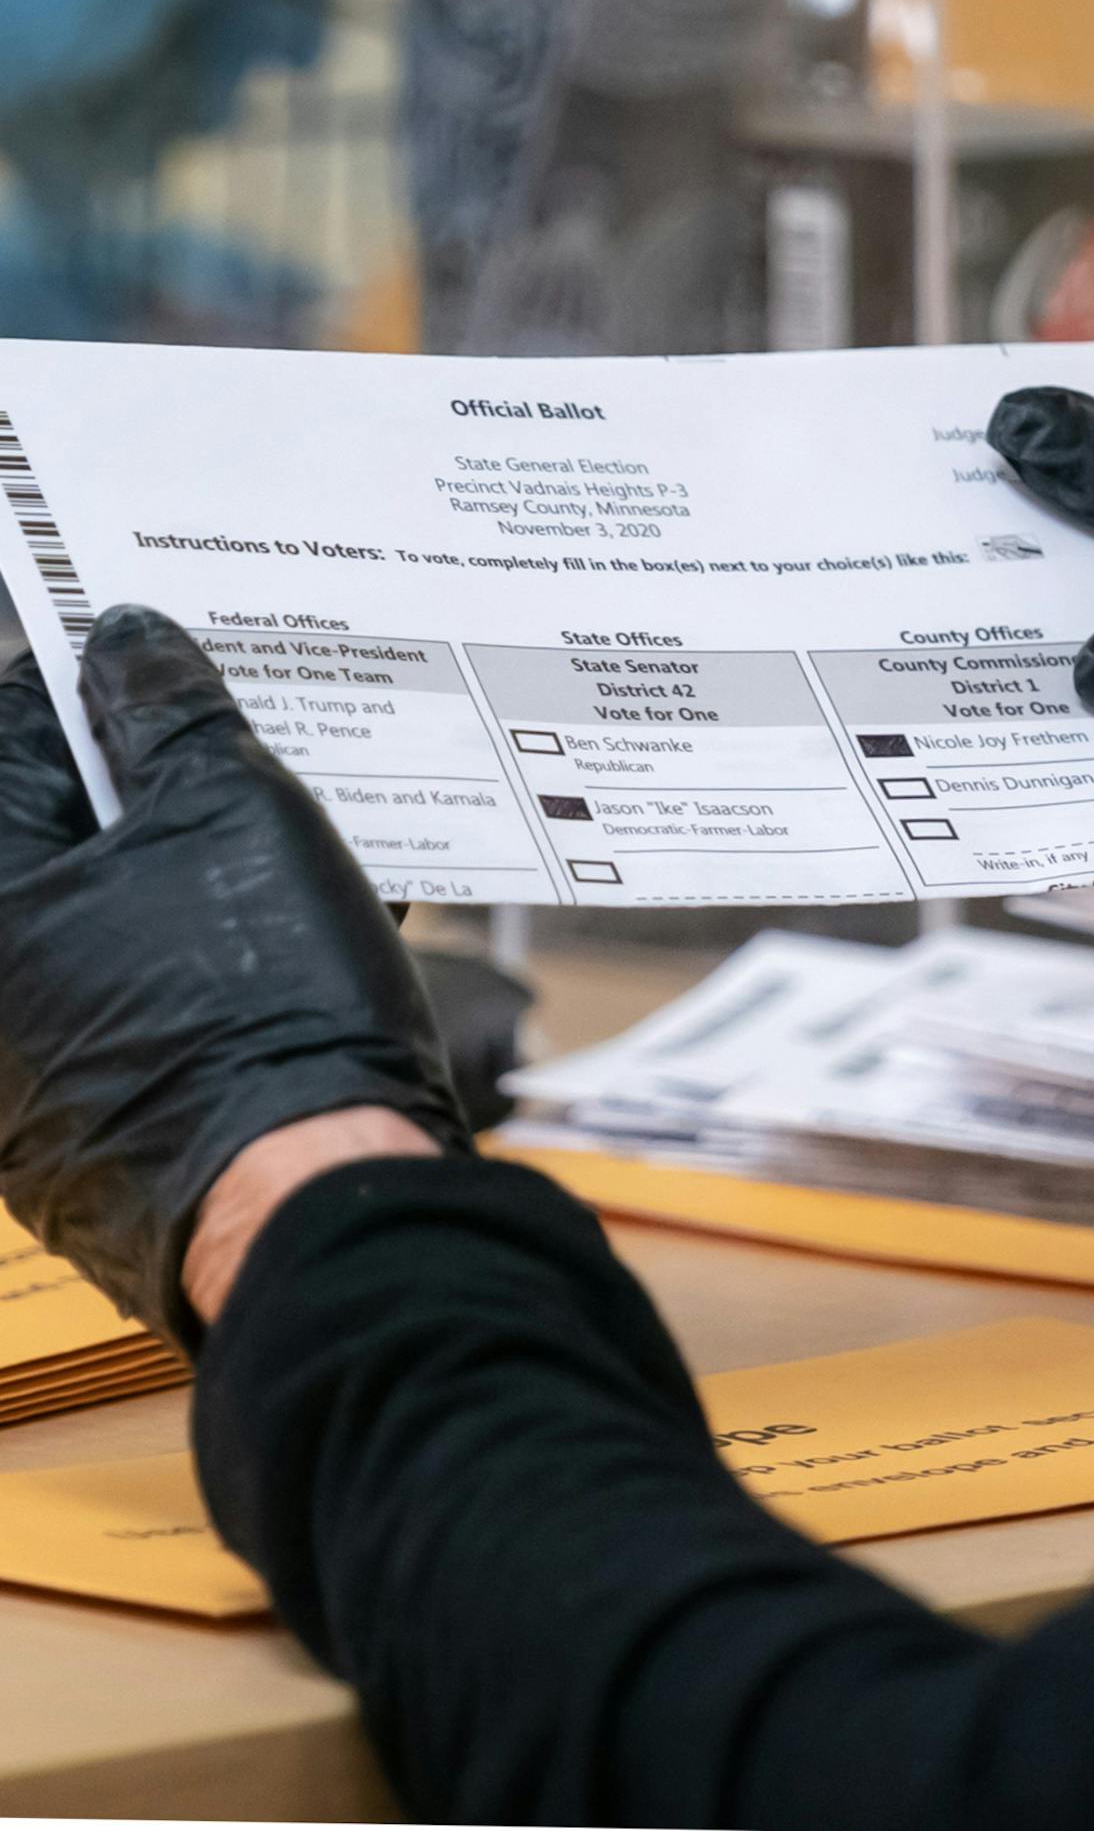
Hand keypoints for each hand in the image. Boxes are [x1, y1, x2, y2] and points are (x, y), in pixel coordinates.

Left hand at [0, 608, 467, 1347]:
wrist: (313, 1199)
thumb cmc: (267, 1011)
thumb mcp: (239, 814)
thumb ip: (172, 713)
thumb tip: (130, 645)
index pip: (20, 725)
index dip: (111, 680)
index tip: (175, 664)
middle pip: (62, 825)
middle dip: (159, 779)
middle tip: (251, 757)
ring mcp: (21, 1062)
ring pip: (106, 913)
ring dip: (189, 868)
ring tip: (292, 855)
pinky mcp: (78, 1119)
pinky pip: (131, 995)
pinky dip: (195, 954)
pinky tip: (282, 946)